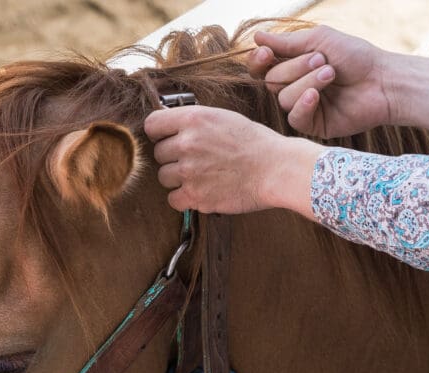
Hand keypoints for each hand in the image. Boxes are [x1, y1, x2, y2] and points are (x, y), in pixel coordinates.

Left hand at [143, 105, 323, 217]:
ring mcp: (189, 171)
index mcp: (193, 118)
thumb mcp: (223, 117)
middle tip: (196, 160)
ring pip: (164, 177)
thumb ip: (194, 121)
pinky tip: (200, 191)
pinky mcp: (195, 196)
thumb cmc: (254, 143)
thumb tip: (169, 127)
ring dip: (178, 178)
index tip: (167, 138)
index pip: (152, 125)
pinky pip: (172, 199)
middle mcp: (187, 144)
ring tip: (201, 175)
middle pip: (158, 154)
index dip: (158, 133)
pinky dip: (183, 198)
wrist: (276, 168)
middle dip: (173, 157)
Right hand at [247, 25, 395, 137]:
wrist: (382, 80)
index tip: (266, 53)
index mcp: (294, 65)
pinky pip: (294, 118)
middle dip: (296, 68)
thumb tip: (257, 37)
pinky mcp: (314, 124)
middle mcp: (295, 86)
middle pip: (271, 81)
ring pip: (283, 99)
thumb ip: (287, 42)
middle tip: (323, 61)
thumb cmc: (356, 56)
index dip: (258, 61)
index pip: (262, 66)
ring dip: (307, 82)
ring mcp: (303, 106)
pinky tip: (317, 96)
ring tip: (331, 74)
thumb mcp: (320, 40)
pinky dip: (304, 104)